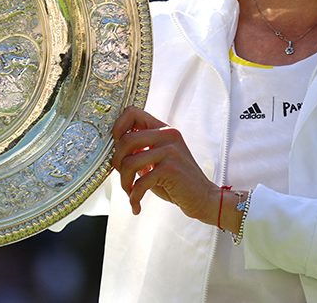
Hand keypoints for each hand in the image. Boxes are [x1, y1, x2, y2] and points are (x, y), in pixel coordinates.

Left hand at [110, 106, 220, 225]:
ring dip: (124, 183)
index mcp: (163, 129)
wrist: (203, 197)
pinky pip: (140, 182)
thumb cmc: (176, 181)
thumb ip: (140, 151)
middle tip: (124, 178)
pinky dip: (134, 197)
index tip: (116, 147)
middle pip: (125, 140)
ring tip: (131, 193)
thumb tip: (113, 152)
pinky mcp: (170, 169)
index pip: (133, 113)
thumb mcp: (158, 160)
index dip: (118, 128)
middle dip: (117, 163)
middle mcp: (167, 135)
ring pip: (129, 162)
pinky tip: (136, 205)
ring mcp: (170, 150)